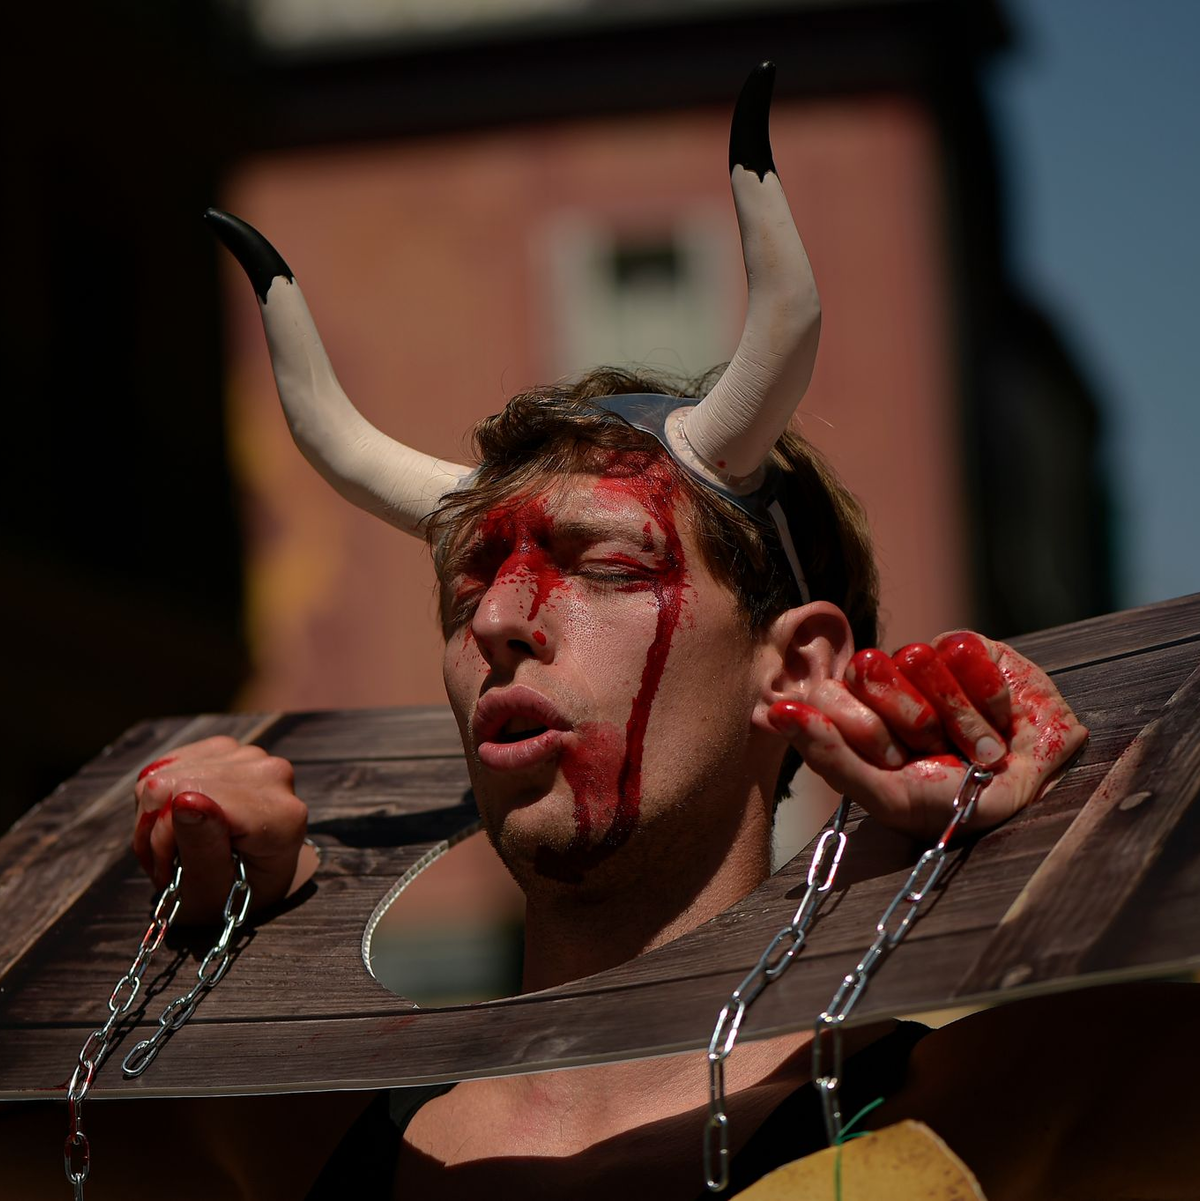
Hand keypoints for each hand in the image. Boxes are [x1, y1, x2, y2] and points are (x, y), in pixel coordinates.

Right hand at [133, 736, 312, 922]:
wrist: (247, 882)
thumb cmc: (229, 895)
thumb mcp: (211, 890)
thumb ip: (202, 846)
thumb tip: (185, 798)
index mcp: (280, 815)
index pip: (193, 796)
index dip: (166, 837)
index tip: (168, 872)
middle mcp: (272, 776)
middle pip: (174, 783)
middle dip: (156, 831)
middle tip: (167, 865)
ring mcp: (250, 757)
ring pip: (164, 774)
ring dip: (154, 817)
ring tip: (173, 848)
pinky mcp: (227, 749)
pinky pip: (166, 766)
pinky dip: (160, 799)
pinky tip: (178, 822)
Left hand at [769, 631, 1087, 839]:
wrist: (1040, 788)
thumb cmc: (956, 803)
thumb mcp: (891, 797)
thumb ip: (832, 758)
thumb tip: (773, 711)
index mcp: (851, 719)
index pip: (825, 699)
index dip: (859, 727)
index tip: (888, 755)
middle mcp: (881, 685)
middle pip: (867, 672)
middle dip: (910, 719)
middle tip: (936, 749)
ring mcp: (923, 662)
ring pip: (917, 659)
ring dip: (958, 716)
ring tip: (980, 749)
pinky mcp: (967, 645)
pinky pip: (964, 651)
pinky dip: (988, 695)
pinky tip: (1002, 720)